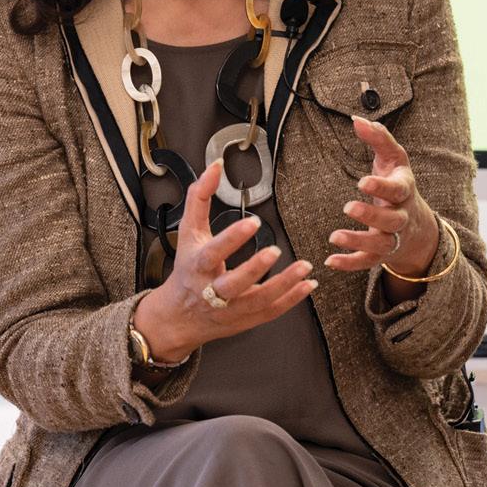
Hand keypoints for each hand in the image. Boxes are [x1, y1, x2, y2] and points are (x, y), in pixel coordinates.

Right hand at [131, 160, 316, 363]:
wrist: (178, 316)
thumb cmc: (186, 268)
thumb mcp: (188, 232)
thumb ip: (200, 198)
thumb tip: (215, 166)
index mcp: (197, 266)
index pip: (213, 252)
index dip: (232, 238)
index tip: (252, 223)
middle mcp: (212, 291)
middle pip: (233, 284)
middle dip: (254, 269)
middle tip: (275, 251)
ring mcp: (230, 309)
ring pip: (258, 301)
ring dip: (283, 285)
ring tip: (305, 268)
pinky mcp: (245, 320)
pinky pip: (270, 312)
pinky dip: (291, 300)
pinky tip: (308, 285)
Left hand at [327, 115, 438, 280]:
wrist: (418, 225)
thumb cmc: (399, 184)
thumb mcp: (394, 159)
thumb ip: (378, 138)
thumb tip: (358, 119)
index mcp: (404, 190)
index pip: (397, 189)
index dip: (382, 186)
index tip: (363, 182)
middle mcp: (401, 216)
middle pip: (391, 220)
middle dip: (371, 215)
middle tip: (348, 207)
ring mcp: (392, 238)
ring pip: (380, 244)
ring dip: (358, 241)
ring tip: (335, 236)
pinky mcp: (381, 254)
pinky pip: (368, 262)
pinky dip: (350, 263)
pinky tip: (330, 260)